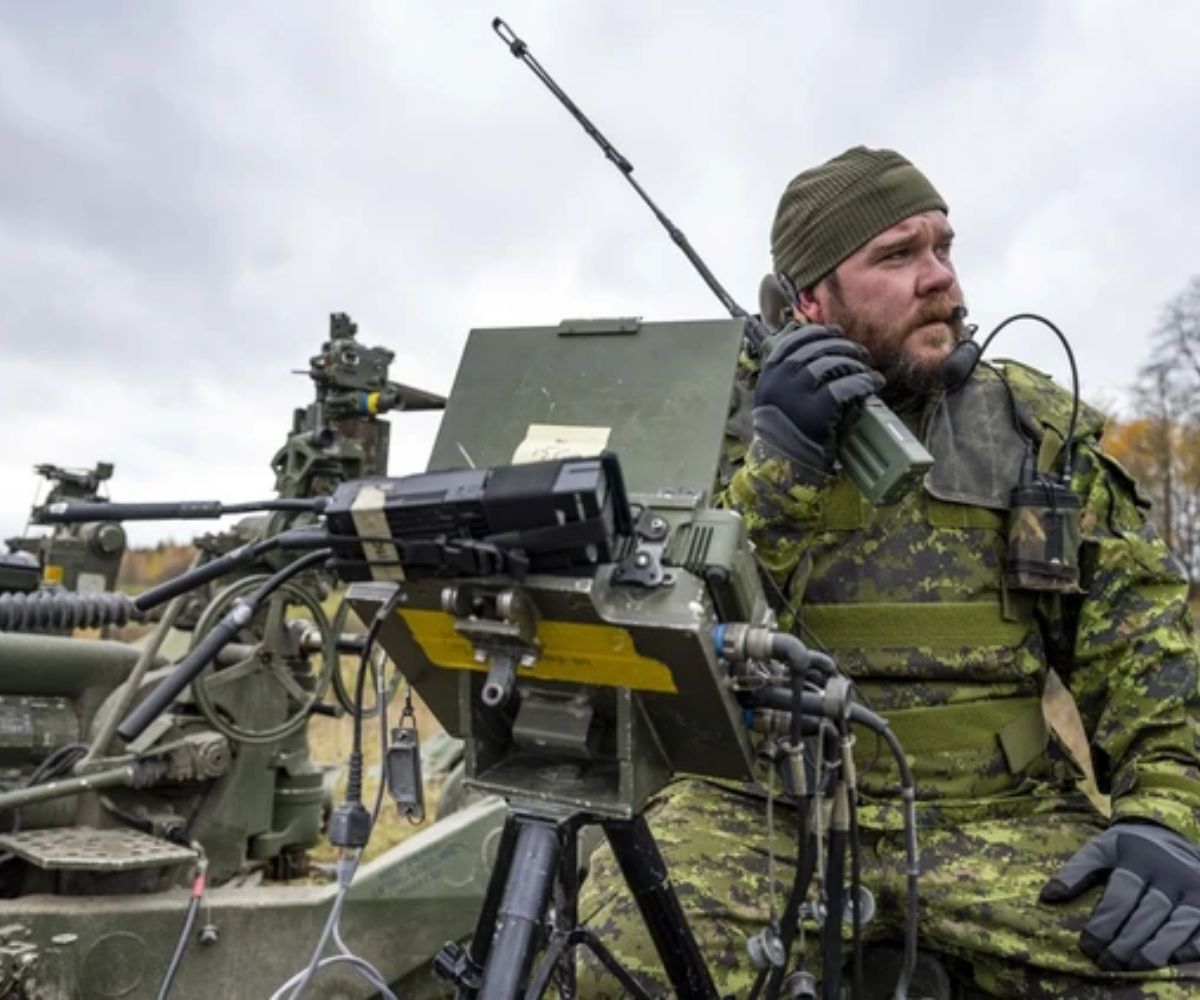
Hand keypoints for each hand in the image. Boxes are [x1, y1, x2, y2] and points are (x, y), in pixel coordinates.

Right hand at [752, 325, 883, 476]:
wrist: (783, 469)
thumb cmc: (785, 434)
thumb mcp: (775, 400)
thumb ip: (787, 377)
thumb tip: (818, 350)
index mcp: (769, 376)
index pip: (792, 342)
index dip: (817, 333)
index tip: (835, 333)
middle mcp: (779, 383)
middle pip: (815, 349)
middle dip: (842, 346)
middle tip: (859, 352)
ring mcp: (796, 397)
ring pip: (830, 365)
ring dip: (854, 363)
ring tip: (867, 369)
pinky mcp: (816, 413)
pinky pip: (844, 387)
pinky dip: (862, 382)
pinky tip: (873, 383)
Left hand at [1039, 822, 1199, 969]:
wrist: (1172, 833)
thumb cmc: (1128, 847)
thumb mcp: (1100, 848)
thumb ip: (1075, 870)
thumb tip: (1048, 897)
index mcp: (1138, 858)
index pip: (1119, 897)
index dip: (1103, 924)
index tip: (1087, 946)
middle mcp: (1169, 873)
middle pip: (1146, 915)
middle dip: (1125, 943)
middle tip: (1106, 963)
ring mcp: (1194, 889)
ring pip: (1177, 926)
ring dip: (1154, 950)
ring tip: (1131, 966)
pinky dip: (1190, 947)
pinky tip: (1172, 960)